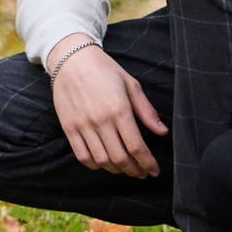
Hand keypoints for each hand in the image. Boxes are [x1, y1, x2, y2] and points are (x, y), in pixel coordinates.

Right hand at [47, 36, 165, 177]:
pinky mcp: (68, 127)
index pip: (136, 146)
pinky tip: (104, 163)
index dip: (148, 163)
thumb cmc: (104, 70)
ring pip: (102, 160)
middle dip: (135, 170)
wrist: (71, 59)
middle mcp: (100, 120)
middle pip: (120, 158)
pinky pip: (82, 155)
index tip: (154, 171)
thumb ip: (147, 111)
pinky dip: (95, 165)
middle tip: (142, 173)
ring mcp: (82, 125)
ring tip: (125, 168)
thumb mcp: (131, 85)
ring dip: (117, 170)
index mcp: (119, 109)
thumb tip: (162, 132)